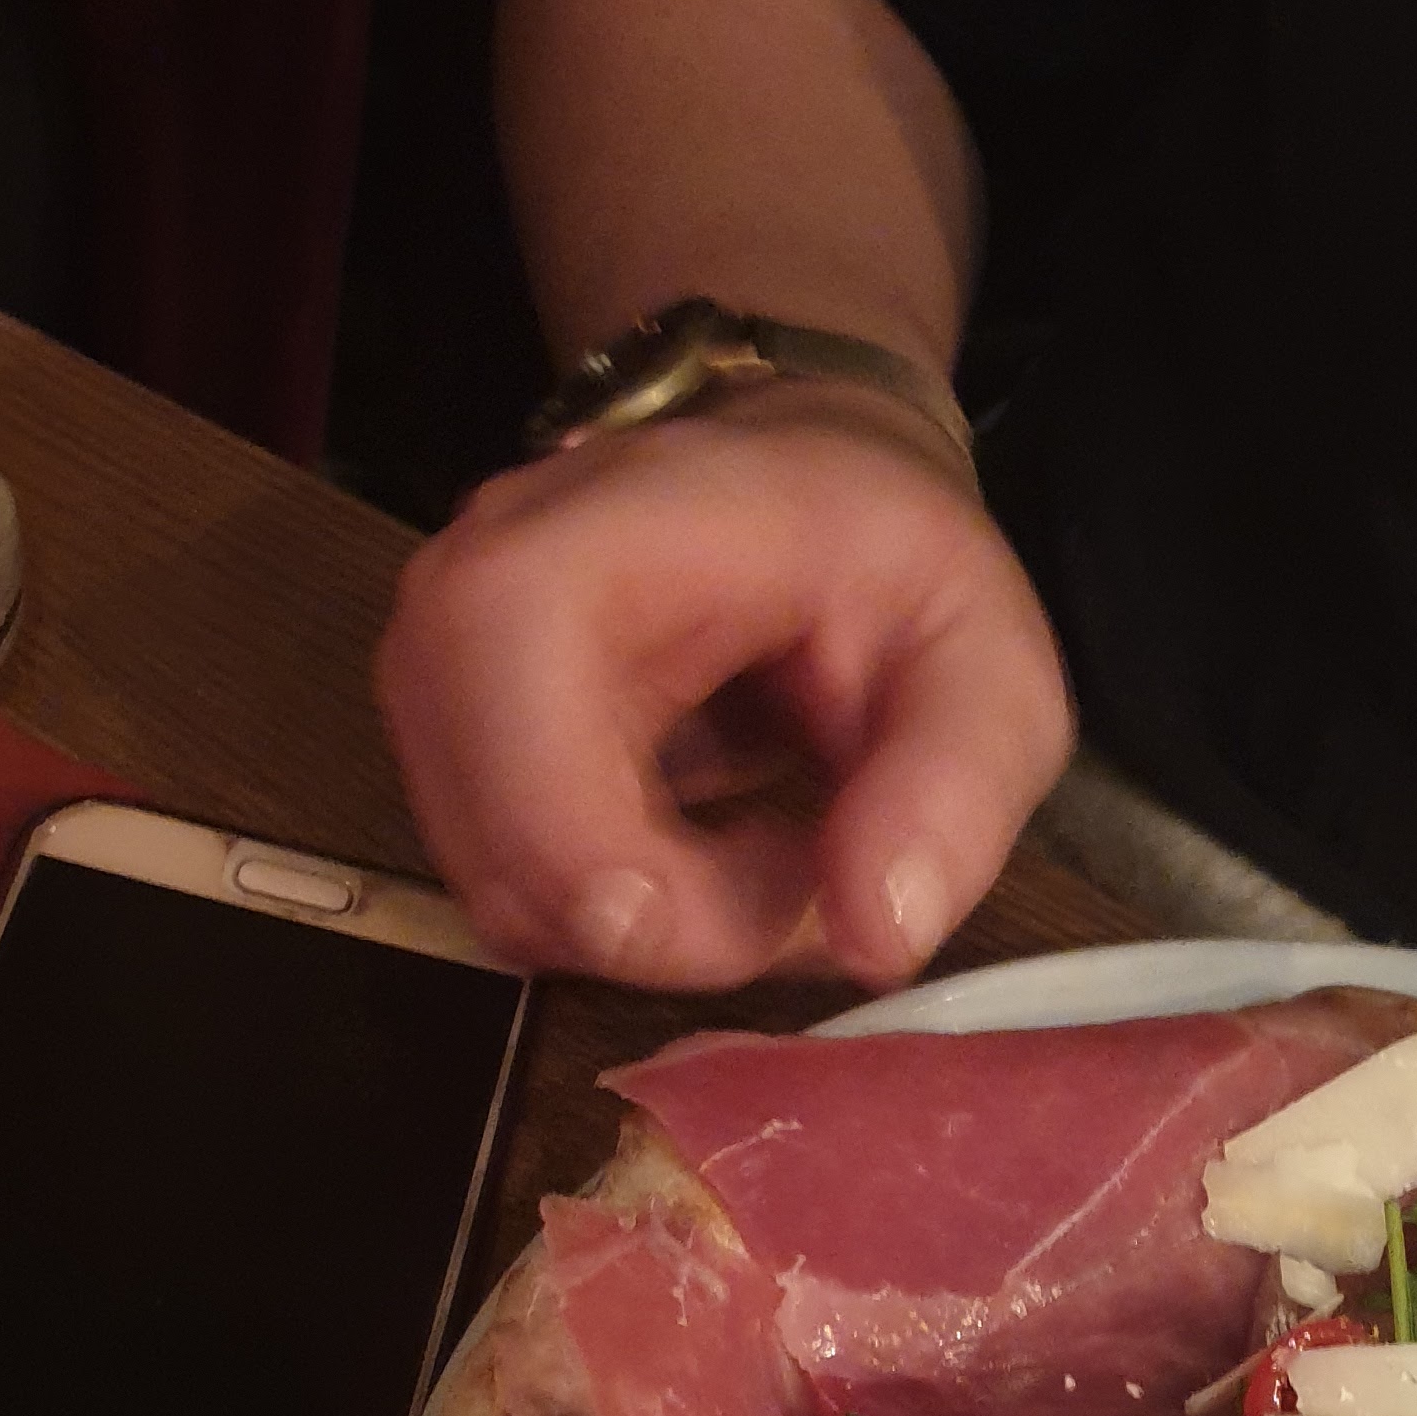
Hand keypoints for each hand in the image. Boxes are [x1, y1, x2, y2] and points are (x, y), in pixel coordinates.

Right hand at [375, 384, 1073, 989]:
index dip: (666, 912)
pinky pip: (514, 890)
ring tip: (767, 847)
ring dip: (657, 925)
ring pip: (513, 905)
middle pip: (522, 882)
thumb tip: (878, 939)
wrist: (802, 476)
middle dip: (682, 929)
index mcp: (574, 558)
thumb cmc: (886, 554)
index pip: (542, 804)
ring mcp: (431, 678)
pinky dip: (621, 910)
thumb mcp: (984, 661)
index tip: (807, 890)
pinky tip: (703, 847)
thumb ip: (951, 790)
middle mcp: (459, 612)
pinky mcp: (444, 741)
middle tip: (806, 870)